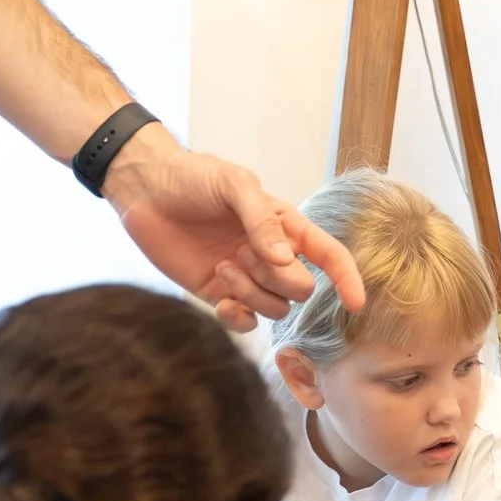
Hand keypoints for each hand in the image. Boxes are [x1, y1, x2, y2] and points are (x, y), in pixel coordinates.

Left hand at [104, 133, 367, 331]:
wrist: (145, 189)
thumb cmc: (193, 177)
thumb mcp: (234, 185)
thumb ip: (262, 220)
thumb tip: (285, 260)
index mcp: (285, 226)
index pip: (329, 255)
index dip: (347, 279)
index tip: (355, 303)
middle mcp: (271, 255)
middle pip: (301, 288)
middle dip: (278, 278)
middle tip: (241, 253)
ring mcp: (245, 277)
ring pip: (274, 308)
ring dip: (252, 293)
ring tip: (223, 265)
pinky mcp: (217, 294)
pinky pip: (244, 323)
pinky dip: (238, 318)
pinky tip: (221, 301)